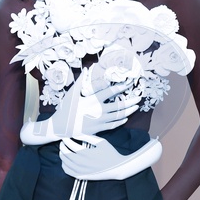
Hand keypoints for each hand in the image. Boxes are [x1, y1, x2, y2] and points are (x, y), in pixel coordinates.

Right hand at [20, 68, 138, 144]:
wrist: (60, 127)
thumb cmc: (66, 109)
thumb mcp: (72, 94)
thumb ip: (81, 81)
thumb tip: (87, 69)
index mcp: (93, 100)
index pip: (111, 92)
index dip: (122, 87)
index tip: (130, 83)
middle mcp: (98, 110)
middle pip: (119, 105)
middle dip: (131, 101)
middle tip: (139, 97)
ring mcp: (99, 121)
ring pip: (118, 116)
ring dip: (128, 111)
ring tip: (136, 107)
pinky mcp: (98, 129)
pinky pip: (113, 125)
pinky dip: (120, 121)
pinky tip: (125, 118)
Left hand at [60, 134, 161, 179]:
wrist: (117, 168)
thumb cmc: (110, 153)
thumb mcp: (101, 142)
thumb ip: (88, 137)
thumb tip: (77, 133)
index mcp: (86, 153)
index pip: (70, 145)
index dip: (66, 139)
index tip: (65, 135)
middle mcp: (81, 163)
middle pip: (65, 154)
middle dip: (62, 146)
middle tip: (63, 142)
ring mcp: (81, 171)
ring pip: (65, 163)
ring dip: (62, 155)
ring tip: (63, 149)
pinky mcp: (81, 177)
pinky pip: (68, 171)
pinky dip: (64, 165)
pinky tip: (66, 160)